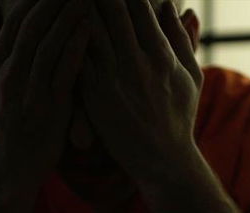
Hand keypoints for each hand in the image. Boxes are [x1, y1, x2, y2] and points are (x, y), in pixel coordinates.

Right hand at [0, 0, 90, 177]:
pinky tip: (89, 27)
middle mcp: (7, 73)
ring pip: (44, 43)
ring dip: (66, 14)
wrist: (12, 168)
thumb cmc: (12, 123)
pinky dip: (75, 46)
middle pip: (29, 23)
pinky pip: (61, 71)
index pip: (14, 17)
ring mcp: (26, 90)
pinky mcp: (47, 108)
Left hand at [79, 0, 203, 181]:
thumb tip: (172, 6)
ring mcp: (115, 79)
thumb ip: (181, 39)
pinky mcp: (96, 96)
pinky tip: (60, 25)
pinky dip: (70, 39)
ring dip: (80, 9)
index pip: (141, 6)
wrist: (163, 160)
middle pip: (114, 11)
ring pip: (91, 31)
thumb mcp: (190, 76)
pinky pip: (79, 59)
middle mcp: (138, 63)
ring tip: (65, 0)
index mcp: (162, 55)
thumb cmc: (179, 117)